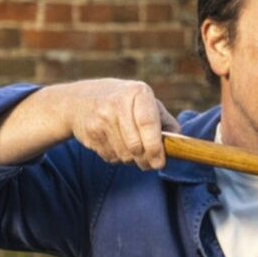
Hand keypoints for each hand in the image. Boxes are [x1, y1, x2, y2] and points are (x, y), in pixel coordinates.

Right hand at [59, 79, 180, 169]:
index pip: (148, 123)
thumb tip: (178, 143)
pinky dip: (119, 158)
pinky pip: (111, 157)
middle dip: (146, 160)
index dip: (156, 147)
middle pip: (136, 145)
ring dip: (133, 160)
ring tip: (134, 151)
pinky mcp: (90, 133)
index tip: (160, 162)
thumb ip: (164, 121)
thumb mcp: (145, 101)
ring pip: (124, 155)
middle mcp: (117, 103)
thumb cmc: (123, 102)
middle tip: (151, 164)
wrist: (79, 101)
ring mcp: (101, 119)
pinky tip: (117, 145)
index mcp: (137, 92)